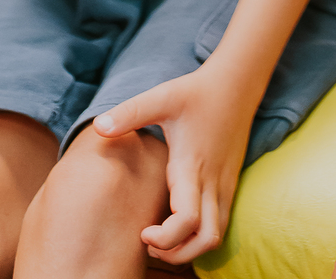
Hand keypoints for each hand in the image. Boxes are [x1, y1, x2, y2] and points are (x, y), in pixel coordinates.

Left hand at [94, 63, 253, 263]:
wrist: (237, 83)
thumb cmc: (196, 92)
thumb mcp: (162, 97)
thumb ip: (130, 113)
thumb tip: (97, 127)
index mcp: (192, 166)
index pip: (187, 221)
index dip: (166, 238)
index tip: (144, 232)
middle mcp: (212, 182)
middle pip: (205, 240)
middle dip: (177, 253)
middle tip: (150, 242)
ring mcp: (225, 185)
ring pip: (216, 235)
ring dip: (190, 248)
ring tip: (163, 237)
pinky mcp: (230, 183)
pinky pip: (220, 223)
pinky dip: (200, 235)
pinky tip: (178, 222)